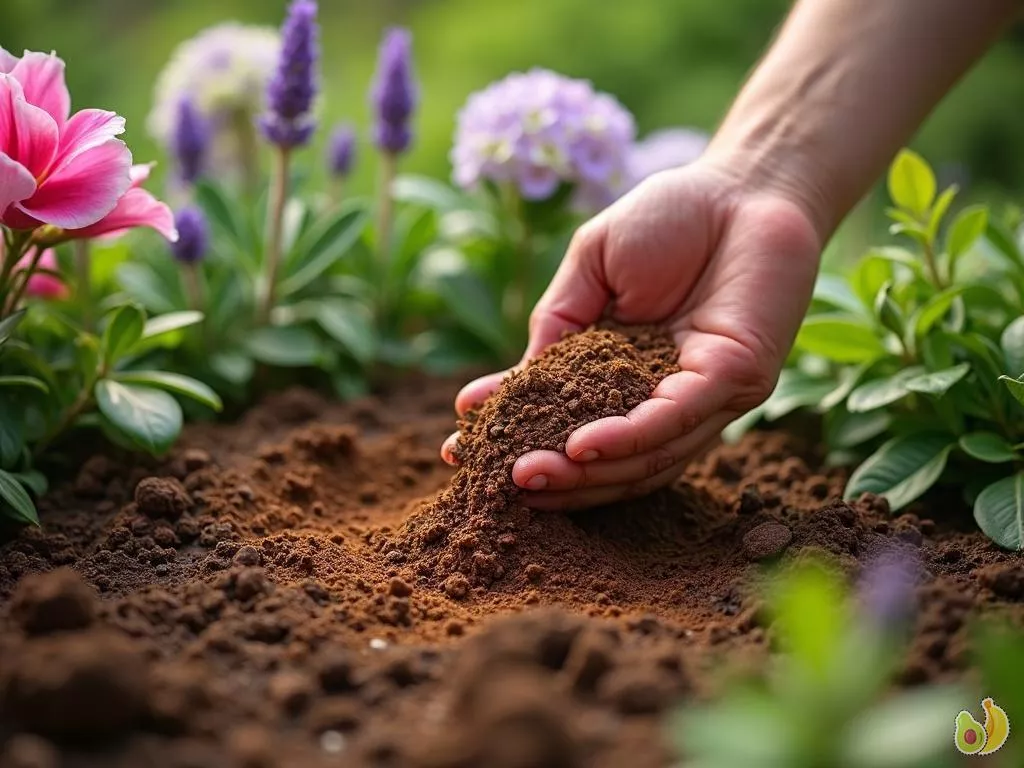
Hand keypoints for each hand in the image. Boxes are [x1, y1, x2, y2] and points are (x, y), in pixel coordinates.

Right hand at [440, 159, 821, 509]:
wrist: (744, 182)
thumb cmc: (669, 217)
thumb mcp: (590, 269)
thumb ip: (558, 324)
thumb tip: (513, 385)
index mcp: (624, 374)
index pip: (567, 419)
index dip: (518, 436)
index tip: (462, 449)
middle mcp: (664, 396)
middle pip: (607, 460)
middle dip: (552, 475)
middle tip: (498, 479)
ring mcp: (703, 396)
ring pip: (641, 456)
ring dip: (583, 473)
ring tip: (528, 474)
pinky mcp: (736, 380)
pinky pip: (674, 420)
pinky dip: (625, 438)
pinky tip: (580, 446)